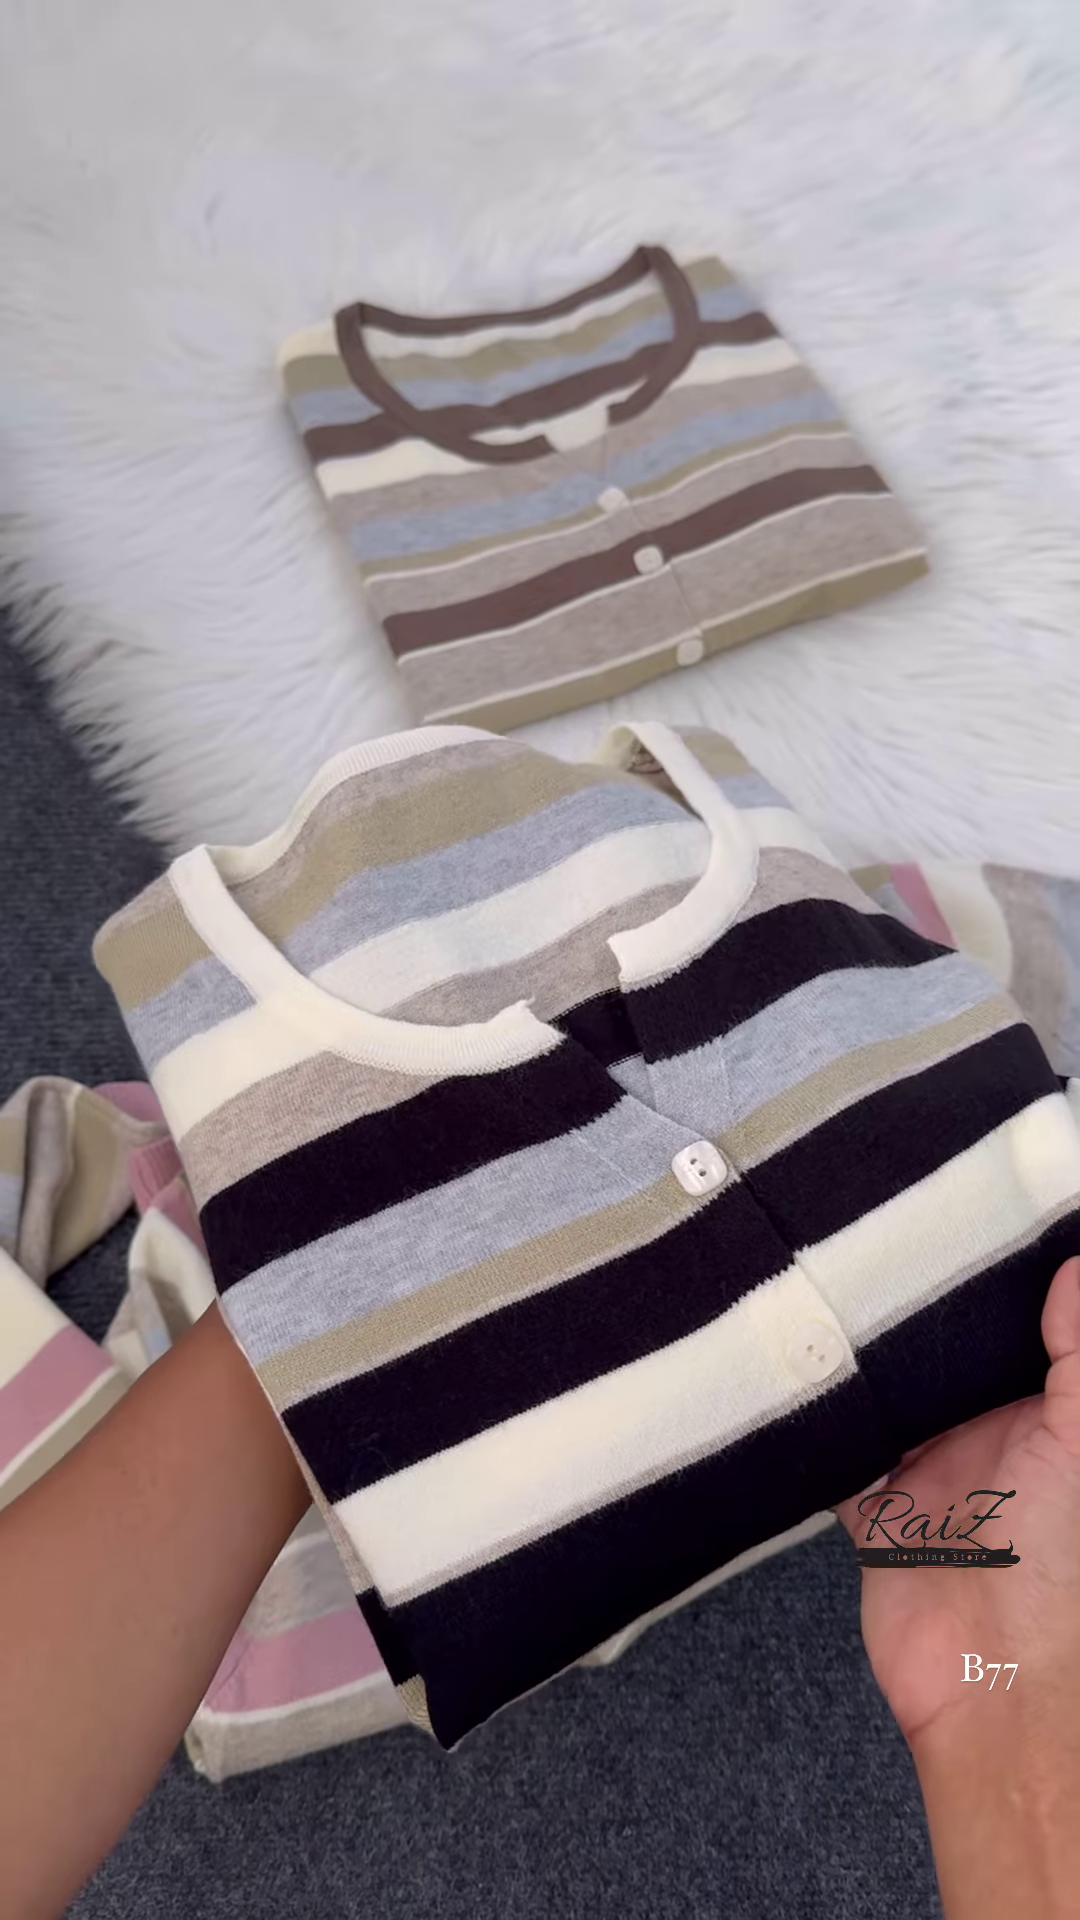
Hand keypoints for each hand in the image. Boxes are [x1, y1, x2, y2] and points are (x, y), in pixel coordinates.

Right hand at [835, 1255, 1079, 1746]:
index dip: (1005, 1287)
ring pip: (893, 1395)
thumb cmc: (1065, 1566)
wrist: (997, 1684)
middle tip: (879, 1228)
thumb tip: (1072, 1268)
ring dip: (866, 1360)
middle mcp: (997, 1439)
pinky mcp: (880, 1510)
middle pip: (952, 1360)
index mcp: (1054, 1419)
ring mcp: (936, 1473)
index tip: (967, 1218)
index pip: (1028, 1336)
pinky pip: (838, 1455)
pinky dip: (817, 1425)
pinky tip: (790, 1366)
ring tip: (827, 1276)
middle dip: (922, 1314)